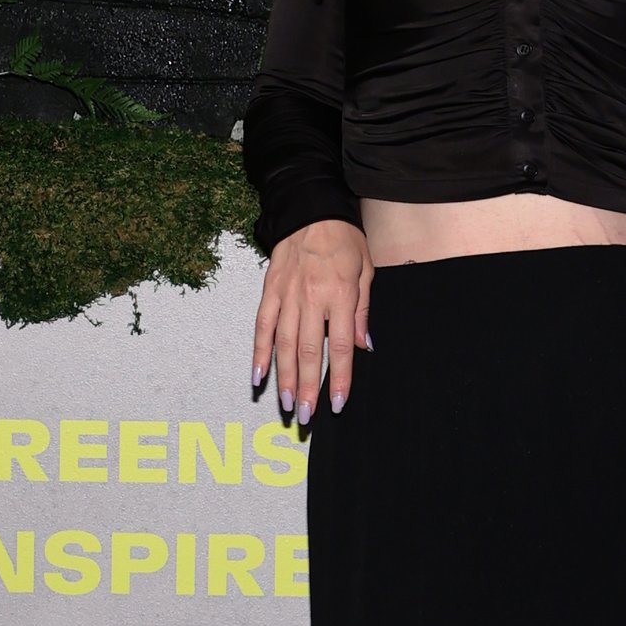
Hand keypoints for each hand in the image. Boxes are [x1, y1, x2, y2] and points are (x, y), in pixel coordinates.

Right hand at [252, 220, 372, 424]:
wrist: (310, 210)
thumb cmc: (344, 240)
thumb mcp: (366, 270)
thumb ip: (362, 310)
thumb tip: (364, 346)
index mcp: (340, 294)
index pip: (340, 346)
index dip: (339, 377)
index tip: (337, 402)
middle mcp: (311, 297)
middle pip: (308, 351)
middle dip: (307, 387)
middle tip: (307, 415)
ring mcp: (287, 294)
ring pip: (283, 344)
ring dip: (284, 377)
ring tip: (286, 404)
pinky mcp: (269, 291)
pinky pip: (262, 326)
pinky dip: (260, 352)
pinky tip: (259, 375)